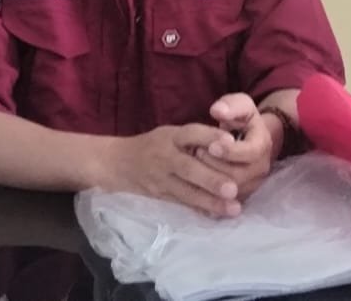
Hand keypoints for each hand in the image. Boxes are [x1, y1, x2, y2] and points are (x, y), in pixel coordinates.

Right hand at [95, 123, 242, 217]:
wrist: (117, 163)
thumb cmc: (153, 146)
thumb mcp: (170, 134)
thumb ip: (196, 139)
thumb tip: (232, 144)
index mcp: (170, 137)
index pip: (191, 133)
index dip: (209, 136)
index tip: (230, 141)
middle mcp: (164, 157)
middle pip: (187, 168)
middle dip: (211, 179)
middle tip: (233, 188)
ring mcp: (160, 180)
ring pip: (186, 192)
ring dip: (210, 201)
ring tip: (233, 208)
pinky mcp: (159, 197)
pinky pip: (181, 204)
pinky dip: (199, 210)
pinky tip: (216, 217)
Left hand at [195, 94, 276, 200]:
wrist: (249, 138)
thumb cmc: (241, 120)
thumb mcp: (239, 105)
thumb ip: (230, 106)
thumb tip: (218, 111)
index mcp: (262, 144)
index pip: (250, 153)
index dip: (229, 151)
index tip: (209, 145)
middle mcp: (261, 168)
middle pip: (237, 175)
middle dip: (213, 164)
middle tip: (197, 152)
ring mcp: (252, 184)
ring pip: (229, 191)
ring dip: (208, 177)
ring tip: (197, 160)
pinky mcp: (241, 196)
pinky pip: (223, 202)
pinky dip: (207, 193)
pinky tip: (195, 180)